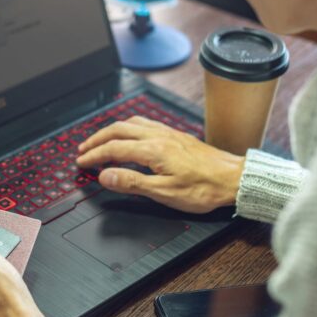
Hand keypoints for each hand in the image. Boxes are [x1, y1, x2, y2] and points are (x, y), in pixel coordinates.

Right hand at [76, 116, 244, 212]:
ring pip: (131, 123)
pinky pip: (145, 123)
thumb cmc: (204, 188)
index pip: (114, 149)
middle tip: (83, 150)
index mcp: (153, 150)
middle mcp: (159, 136)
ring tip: (100, 140)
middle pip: (118, 130)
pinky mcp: (176, 135)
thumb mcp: (165, 193)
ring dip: (112, 131)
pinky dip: (128, 127)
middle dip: (97, 139)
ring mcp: (168, 133)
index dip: (94, 156)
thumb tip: (105, 176)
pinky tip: (130, 134)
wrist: (234, 178)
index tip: (81, 163)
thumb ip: (132, 183)